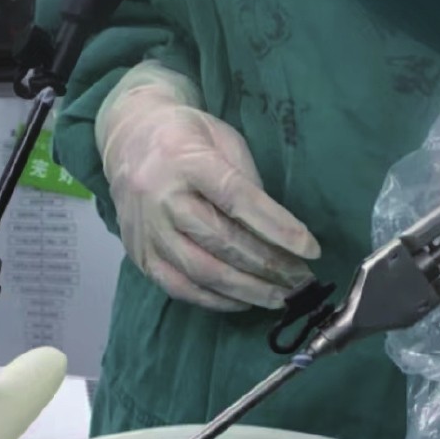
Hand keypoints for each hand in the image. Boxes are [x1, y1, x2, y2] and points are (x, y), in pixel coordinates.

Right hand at [97, 60, 319, 310]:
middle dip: (269, 266)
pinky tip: (243, 301)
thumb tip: (278, 233)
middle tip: (301, 280)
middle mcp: (161, 198)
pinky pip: (180, 288)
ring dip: (247, 290)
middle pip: (223, 241)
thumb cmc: (187, 138)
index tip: (310, 250)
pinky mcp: (140, 255)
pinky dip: (215, 300)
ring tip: (279, 297)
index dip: (278, 228)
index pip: (239, 200)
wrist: (129, 140)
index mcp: (186, 160)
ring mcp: (148, 231)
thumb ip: (247, 182)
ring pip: (203, 271)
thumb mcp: (223, 141)